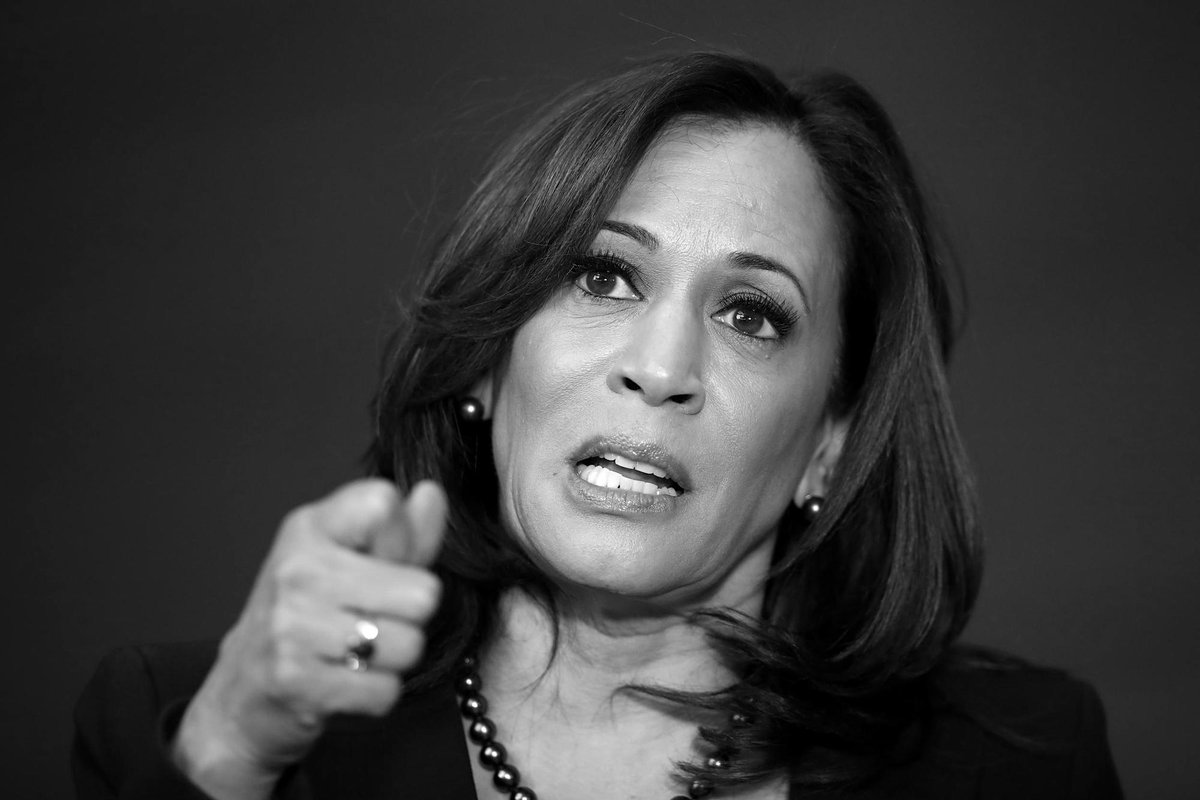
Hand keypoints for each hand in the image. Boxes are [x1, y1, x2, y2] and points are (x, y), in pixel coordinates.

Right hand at [171, 479, 447, 799]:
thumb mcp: (351, 559)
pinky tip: (346, 681)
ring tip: (359, 653)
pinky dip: (376, 693)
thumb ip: (403, 533)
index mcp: (310, 528)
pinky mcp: (295, 680)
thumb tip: (432, 493)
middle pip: (423, 593)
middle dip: (410, 616)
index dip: (403, 541)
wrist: (242, 690)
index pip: (384, 504)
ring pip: (409, 646)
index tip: (379, 564)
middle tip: (372, 620)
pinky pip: (385, 690)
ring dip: (395, 659)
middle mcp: (297, 570)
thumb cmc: (308, 615)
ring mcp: (291, 624)